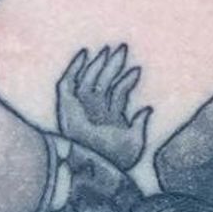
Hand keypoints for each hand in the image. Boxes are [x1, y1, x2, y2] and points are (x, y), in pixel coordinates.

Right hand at [56, 45, 151, 169]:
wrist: (93, 164)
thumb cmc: (115, 160)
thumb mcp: (134, 142)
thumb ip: (140, 124)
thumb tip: (147, 109)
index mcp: (109, 121)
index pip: (117, 94)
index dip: (127, 81)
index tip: (137, 70)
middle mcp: (93, 112)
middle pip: (104, 83)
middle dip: (113, 66)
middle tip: (122, 47)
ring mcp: (79, 108)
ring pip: (89, 80)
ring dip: (97, 64)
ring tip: (108, 49)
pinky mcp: (65, 105)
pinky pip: (68, 82)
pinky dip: (74, 68)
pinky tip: (84, 54)